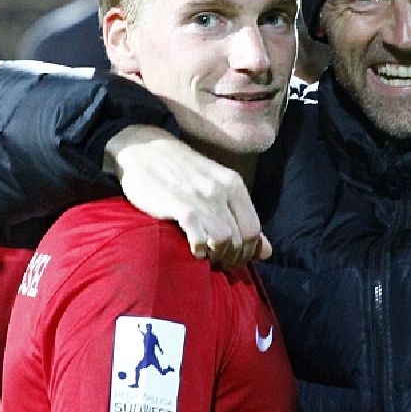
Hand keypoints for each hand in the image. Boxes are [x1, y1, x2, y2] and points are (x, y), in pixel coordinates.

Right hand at [105, 125, 269, 266]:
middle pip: (242, 239)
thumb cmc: (179, 172)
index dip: (248, 251)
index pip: (254, 229)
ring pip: (225, 240)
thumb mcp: (215, 186)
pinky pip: (201, 238)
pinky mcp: (180, 207)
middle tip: (219, 262)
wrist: (143, 149)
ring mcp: (202, 198)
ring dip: (218, 256)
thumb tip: (267, 252)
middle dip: (233, 258)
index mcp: (233, 184)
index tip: (233, 257)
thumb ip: (241, 216)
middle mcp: (222, 190)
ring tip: (207, 257)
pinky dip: (200, 251)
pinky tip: (193, 250)